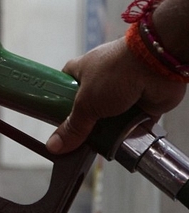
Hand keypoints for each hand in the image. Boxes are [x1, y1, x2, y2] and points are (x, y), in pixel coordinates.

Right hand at [46, 37, 186, 153]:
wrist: (158, 65)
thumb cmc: (115, 72)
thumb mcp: (85, 103)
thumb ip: (72, 127)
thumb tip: (54, 147)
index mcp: (81, 71)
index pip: (63, 88)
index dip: (57, 104)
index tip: (54, 123)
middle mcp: (101, 81)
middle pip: (86, 109)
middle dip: (84, 125)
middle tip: (77, 142)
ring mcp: (123, 92)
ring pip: (109, 119)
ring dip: (107, 132)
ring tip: (100, 148)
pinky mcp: (143, 104)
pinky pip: (131, 125)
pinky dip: (128, 134)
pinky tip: (121, 145)